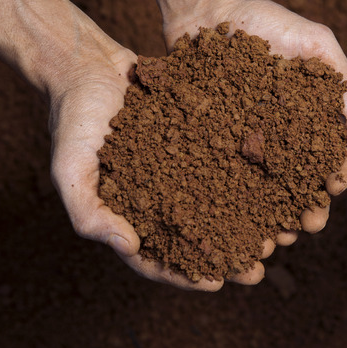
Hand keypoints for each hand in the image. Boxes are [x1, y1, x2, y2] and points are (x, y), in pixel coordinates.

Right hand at [48, 44, 273, 288]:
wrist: (89, 63)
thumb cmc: (73, 117)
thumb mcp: (69, 168)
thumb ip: (88, 211)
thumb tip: (129, 247)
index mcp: (127, 213)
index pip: (157, 257)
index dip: (185, 275)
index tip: (217, 284)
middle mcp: (158, 196)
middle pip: (197, 238)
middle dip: (228, 256)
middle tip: (259, 270)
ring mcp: (179, 169)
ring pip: (219, 204)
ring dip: (247, 223)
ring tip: (277, 236)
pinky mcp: (197, 141)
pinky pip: (226, 163)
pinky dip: (249, 177)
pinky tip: (276, 185)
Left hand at [162, 0, 346, 236]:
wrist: (210, 9)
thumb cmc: (270, 21)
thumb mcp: (316, 42)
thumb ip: (342, 81)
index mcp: (315, 117)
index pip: (333, 154)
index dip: (338, 175)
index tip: (335, 190)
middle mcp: (286, 135)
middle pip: (303, 182)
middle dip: (310, 208)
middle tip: (308, 226)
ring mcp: (252, 141)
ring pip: (268, 190)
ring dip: (276, 216)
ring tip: (277, 236)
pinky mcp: (219, 141)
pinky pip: (230, 177)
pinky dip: (236, 203)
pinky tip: (237, 221)